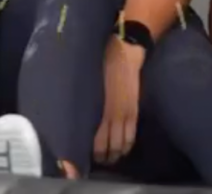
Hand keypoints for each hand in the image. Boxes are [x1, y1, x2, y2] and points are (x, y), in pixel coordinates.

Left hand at [93, 36, 144, 165]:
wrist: (126, 51)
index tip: (87, 156)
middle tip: (100, 161)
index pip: (97, 137)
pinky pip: (132, 132)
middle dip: (105, 156)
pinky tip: (124, 149)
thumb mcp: (91, 82)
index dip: (94, 150)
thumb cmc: (103, 63)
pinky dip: (128, 143)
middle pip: (109, 143)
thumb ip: (88, 101)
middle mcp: (114, 113)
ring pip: (122, 141)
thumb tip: (77, 117)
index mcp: (102, 106)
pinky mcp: (134, 108)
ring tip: (112, 159)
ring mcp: (126, 111)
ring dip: (117, 152)